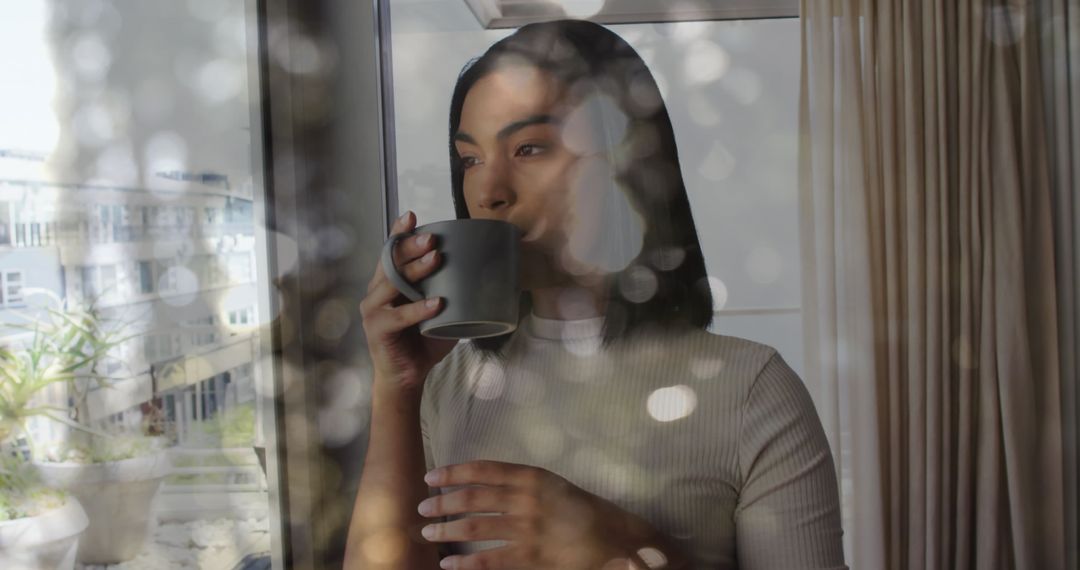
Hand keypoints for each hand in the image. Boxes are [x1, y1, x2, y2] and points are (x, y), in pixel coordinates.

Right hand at [359, 211, 456, 392]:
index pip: (390, 252)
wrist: (407, 377)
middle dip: (411, 246)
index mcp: (388, 283)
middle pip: (390, 262)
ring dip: (415, 270)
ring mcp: (373, 310)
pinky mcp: (377, 328)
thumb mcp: (440, 311)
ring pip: (392, 283)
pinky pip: (398, 315)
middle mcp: (376, 292)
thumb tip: (486, 274)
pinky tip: (436, 303)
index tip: (412, 216)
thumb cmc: (424, 341)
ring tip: (436, 259)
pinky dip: (418, 308)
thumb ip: (452, 292)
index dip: (399, 232)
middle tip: (433, 240)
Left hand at [417, 460, 686, 569]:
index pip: (485, 469)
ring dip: (447, 530)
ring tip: (427, 533)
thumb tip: (485, 488)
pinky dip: (466, 564)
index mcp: (535, 477)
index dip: (454, 472)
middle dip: (443, 502)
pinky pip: (490, 561)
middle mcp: (529, 499)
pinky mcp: (532, 558)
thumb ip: (523, 487)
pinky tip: (448, 565)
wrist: (619, 540)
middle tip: (421, 507)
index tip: (431, 475)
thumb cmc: (586, 514)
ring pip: (476, 529)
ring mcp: (529, 530)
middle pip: (474, 498)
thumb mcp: (555, 488)